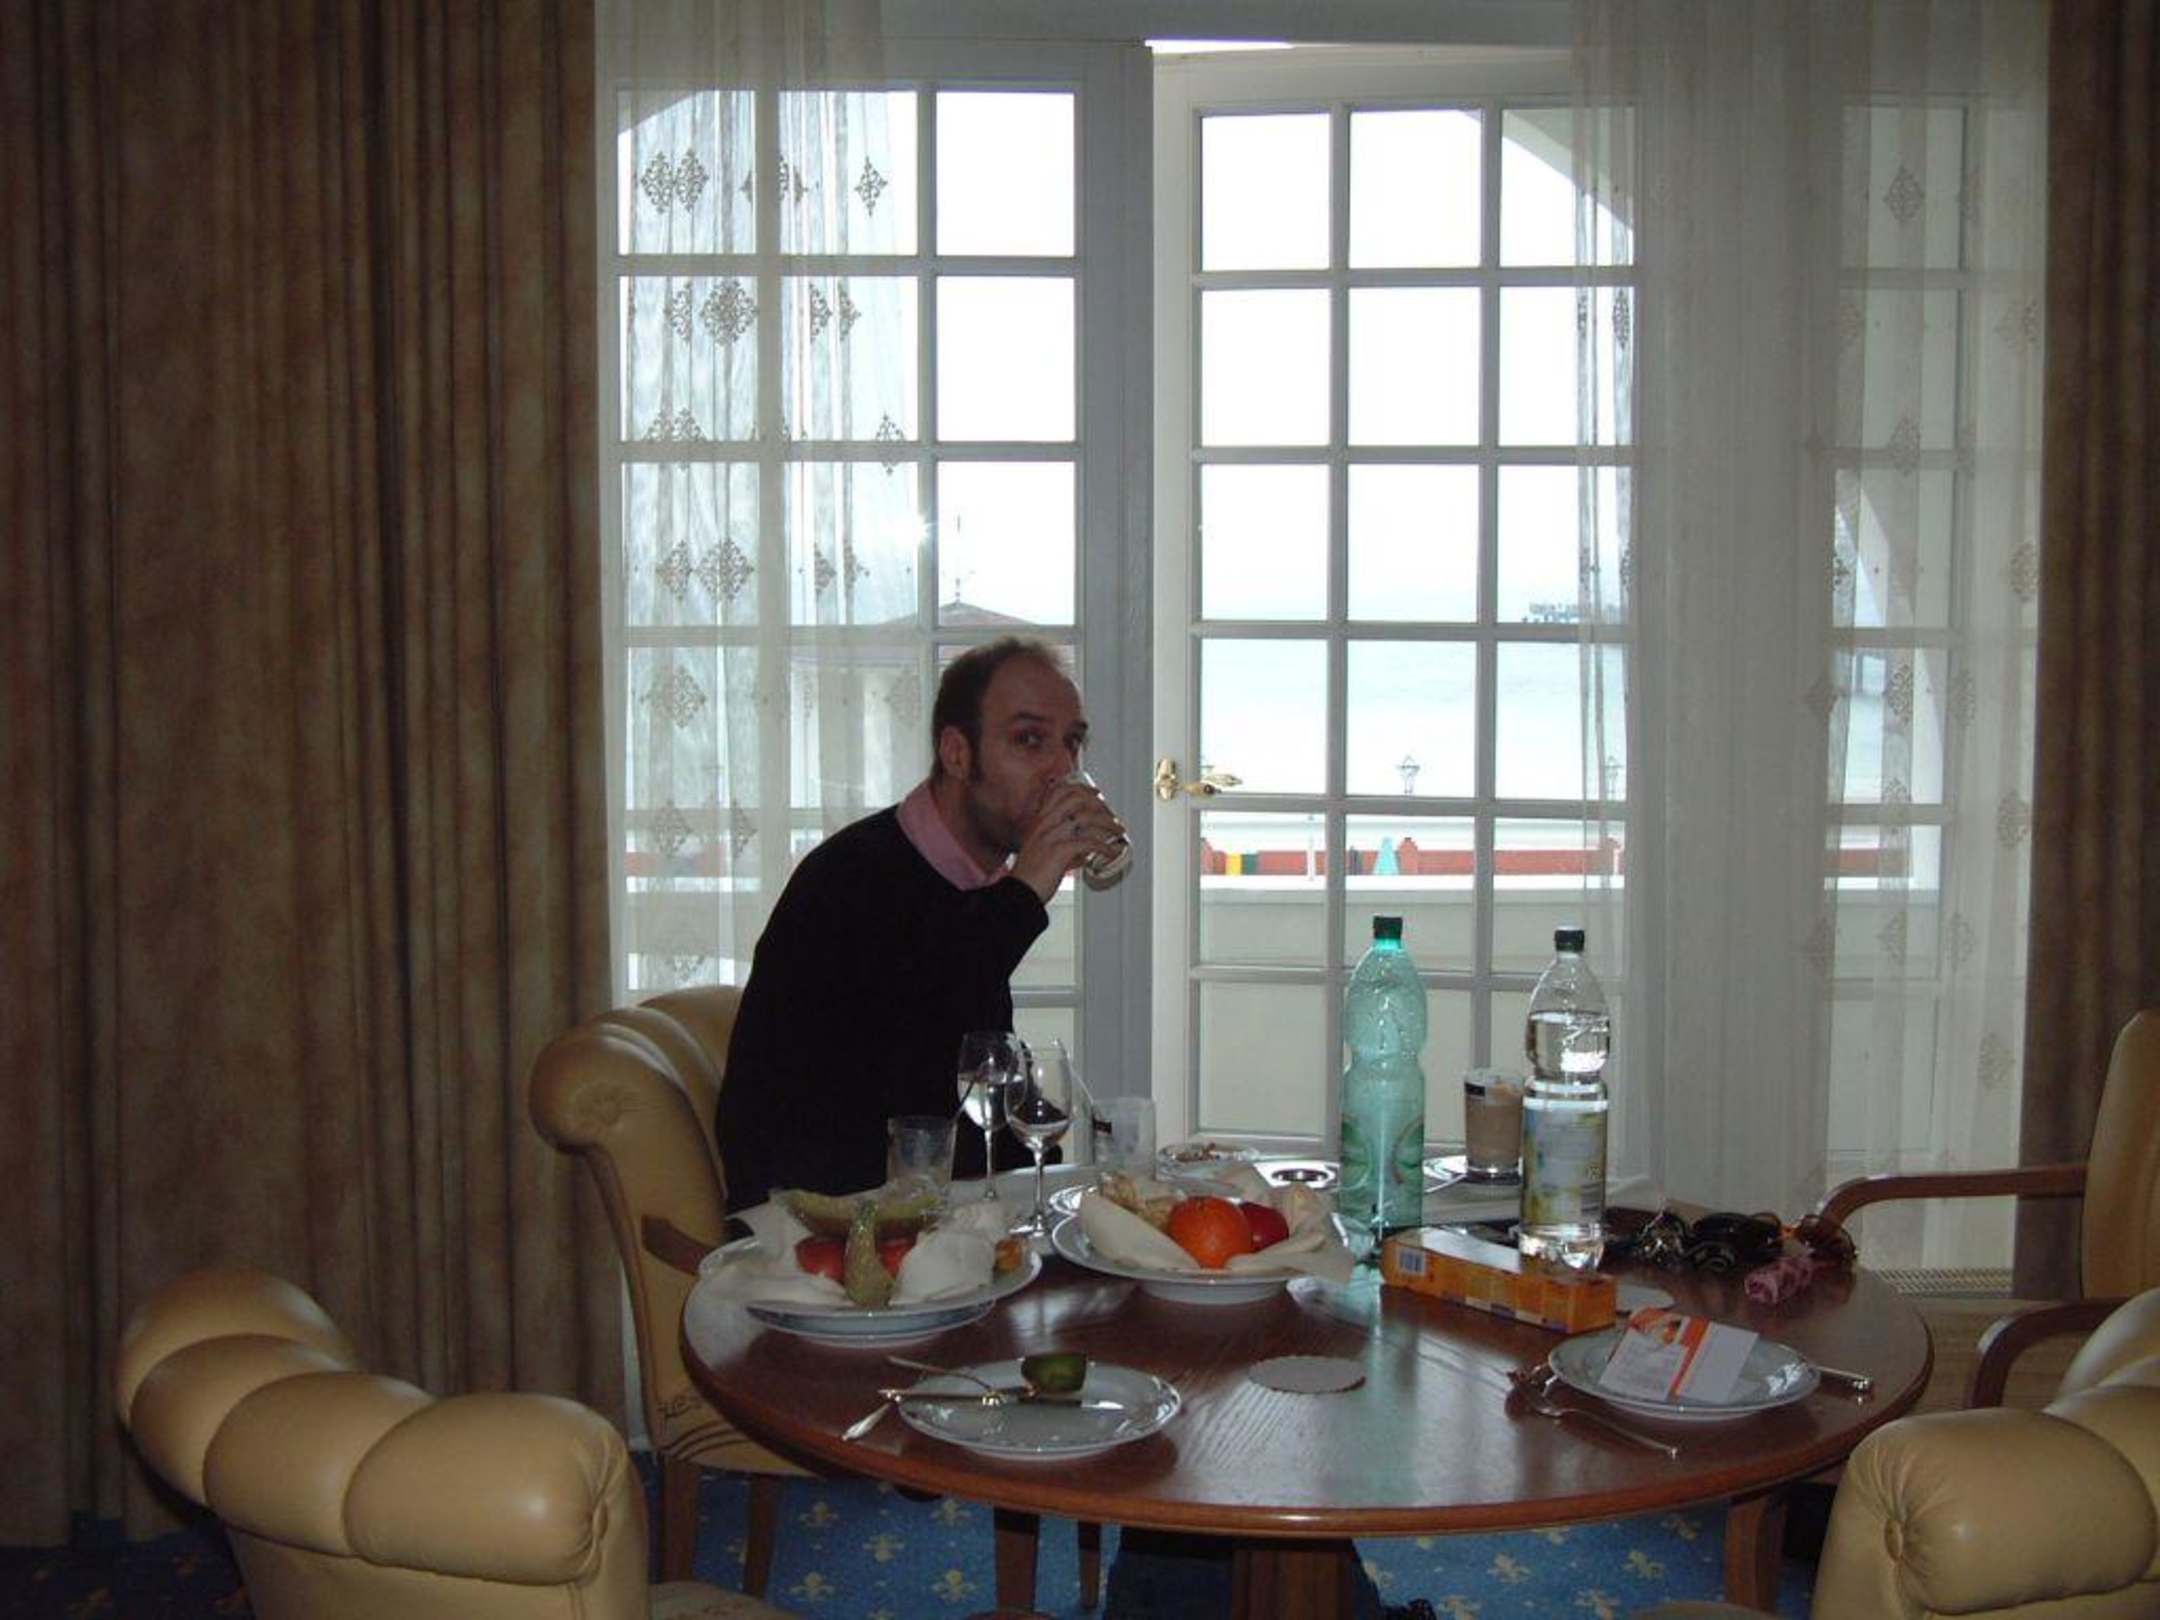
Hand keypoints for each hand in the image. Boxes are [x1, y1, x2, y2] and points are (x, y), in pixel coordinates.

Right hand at [1011, 778, 1126, 903]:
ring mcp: (1052, 835)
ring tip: (1119, 831)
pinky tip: (1111, 852)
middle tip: (1112, 815)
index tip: (1097, 793)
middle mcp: (1045, 823)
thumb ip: (1061, 846)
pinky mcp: (1060, 851)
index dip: (1082, 789)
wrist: (1018, 892)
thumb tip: (1084, 851)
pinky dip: (1105, 847)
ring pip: (1087, 818)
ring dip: (1108, 824)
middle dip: (1099, 804)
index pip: (1060, 791)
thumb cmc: (1029, 876)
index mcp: (1039, 820)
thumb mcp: (1041, 852)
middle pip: (1077, 798)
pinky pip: (1089, 843)